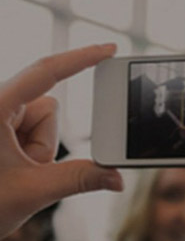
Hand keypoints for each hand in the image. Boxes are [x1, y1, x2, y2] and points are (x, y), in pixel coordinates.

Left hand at [0, 44, 123, 237]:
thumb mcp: (34, 192)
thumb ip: (80, 180)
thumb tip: (118, 178)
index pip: (45, 74)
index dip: (80, 59)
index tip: (108, 49)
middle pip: (48, 108)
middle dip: (46, 142)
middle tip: (26, 169)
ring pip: (43, 123)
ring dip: (38, 151)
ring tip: (15, 173)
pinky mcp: (2, 129)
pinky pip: (34, 133)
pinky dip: (33, 153)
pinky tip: (12, 170)